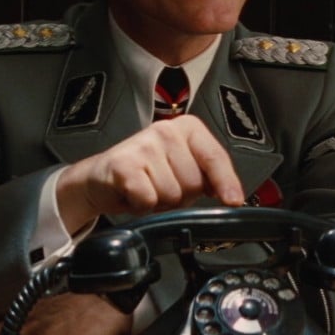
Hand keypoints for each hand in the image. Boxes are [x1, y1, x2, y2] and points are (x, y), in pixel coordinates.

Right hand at [56, 114, 243, 232]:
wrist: (101, 180)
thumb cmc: (144, 175)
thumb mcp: (183, 170)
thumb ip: (208, 177)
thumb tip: (231, 196)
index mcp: (187, 128)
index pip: (215, 157)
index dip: (226, 182)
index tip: (233, 200)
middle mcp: (166, 130)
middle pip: (194, 182)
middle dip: (182, 196)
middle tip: (162, 187)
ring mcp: (144, 144)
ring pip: (173, 194)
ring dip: (160, 202)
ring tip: (146, 189)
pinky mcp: (124, 163)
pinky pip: (149, 199)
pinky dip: (141, 206)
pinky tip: (133, 194)